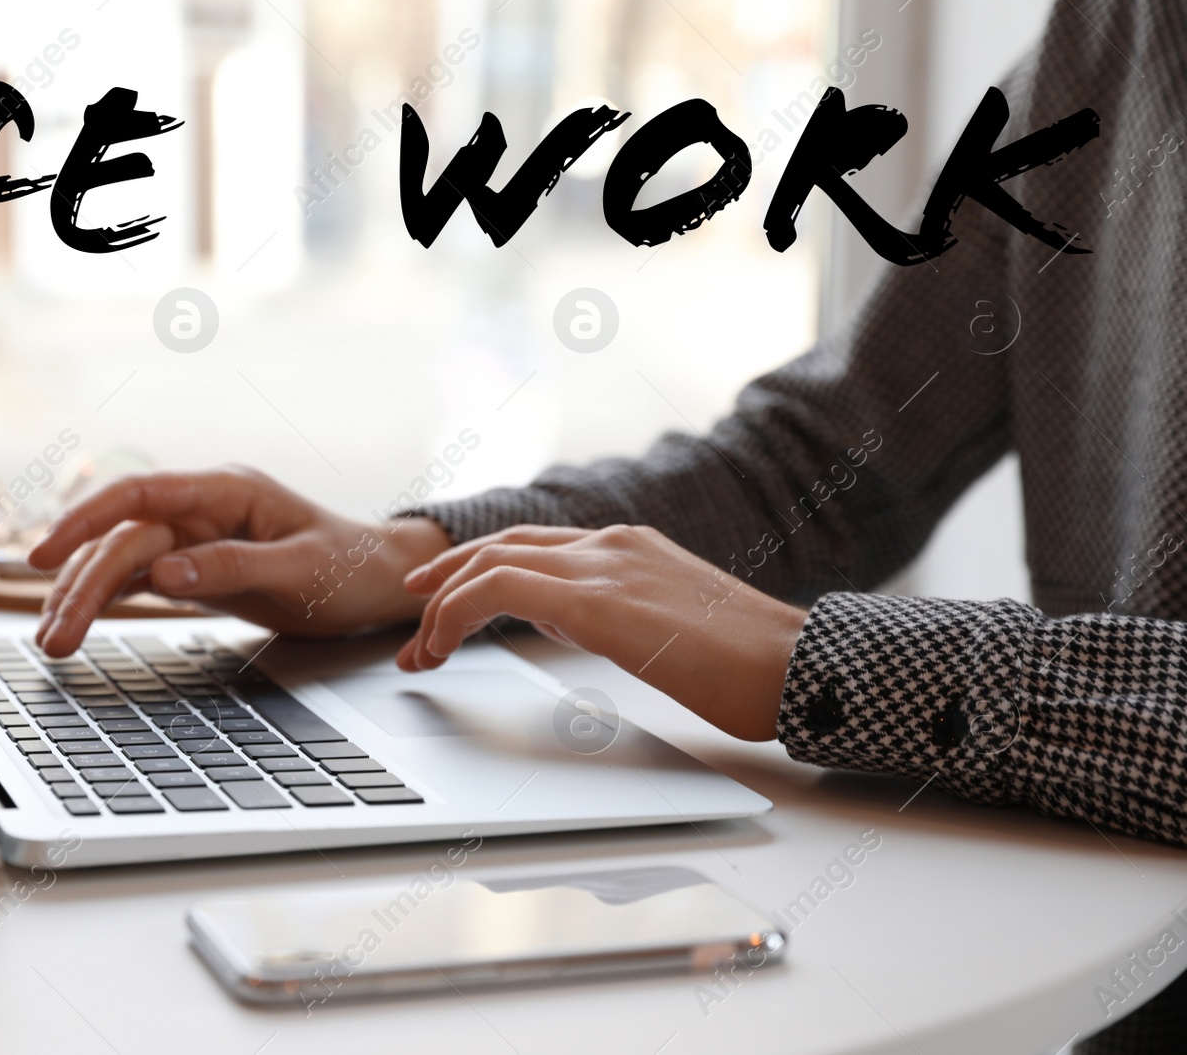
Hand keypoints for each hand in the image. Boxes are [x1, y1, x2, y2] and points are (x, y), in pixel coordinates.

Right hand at [27, 466, 450, 655]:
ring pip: (122, 562)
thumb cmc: (349, 567)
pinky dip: (105, 602)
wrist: (377, 582)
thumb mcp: (300, 570)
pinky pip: (137, 580)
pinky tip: (75, 623)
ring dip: (84, 598)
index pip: (140, 495)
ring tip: (54, 642)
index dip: (86, 519)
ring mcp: (194, 538)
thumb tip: (165, 574)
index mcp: (227, 491)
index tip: (47, 554)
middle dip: (81, 585)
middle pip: (123, 540)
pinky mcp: (194, 569)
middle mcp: (202, 509)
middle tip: (53, 638)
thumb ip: (233, 568)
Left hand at [396, 524, 807, 740]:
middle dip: (445, 582)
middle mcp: (611, 543)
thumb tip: (563, 618)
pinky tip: (442, 647)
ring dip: (441, 607)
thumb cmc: (748, 664)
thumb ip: (611, 608)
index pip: (532, 544)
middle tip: (412, 616)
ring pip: (491, 563)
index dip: (477, 568)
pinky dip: (456, 613)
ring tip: (419, 651)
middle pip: (501, 546)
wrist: (800, 668)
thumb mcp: (666, 626)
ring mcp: (605, 565)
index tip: (443, 602)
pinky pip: (501, 590)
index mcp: (629, 546)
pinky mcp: (599, 600)